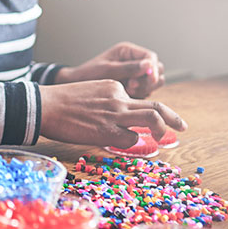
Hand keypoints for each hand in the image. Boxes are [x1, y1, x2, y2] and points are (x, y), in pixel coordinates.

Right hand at [38, 79, 185, 147]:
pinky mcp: (108, 130)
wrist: (44, 105)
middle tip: (183, 126)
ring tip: (164, 137)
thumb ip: (108, 102)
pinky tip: (118, 141)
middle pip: (156, 107)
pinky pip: (130, 138)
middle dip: (173, 118)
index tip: (150, 121)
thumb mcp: (90, 92)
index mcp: (113, 86)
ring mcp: (115, 114)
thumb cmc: (61, 101)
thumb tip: (121, 118)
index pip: (137, 101)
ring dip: (162, 129)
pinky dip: (130, 142)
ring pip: (152, 120)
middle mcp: (119, 98)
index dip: (144, 113)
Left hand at [57, 42, 164, 97]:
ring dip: (144, 88)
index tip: (148, 78)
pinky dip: (140, 95)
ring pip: (153, 82)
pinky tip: (127, 96)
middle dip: (148, 80)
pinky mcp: (134, 86)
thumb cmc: (88, 74)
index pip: (151, 57)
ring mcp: (135, 74)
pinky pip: (146, 91)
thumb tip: (149, 65)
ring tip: (127, 91)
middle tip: (131, 86)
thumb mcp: (108, 70)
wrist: (78, 85)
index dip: (153, 69)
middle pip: (157, 70)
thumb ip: (128, 68)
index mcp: (128, 52)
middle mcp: (134, 61)